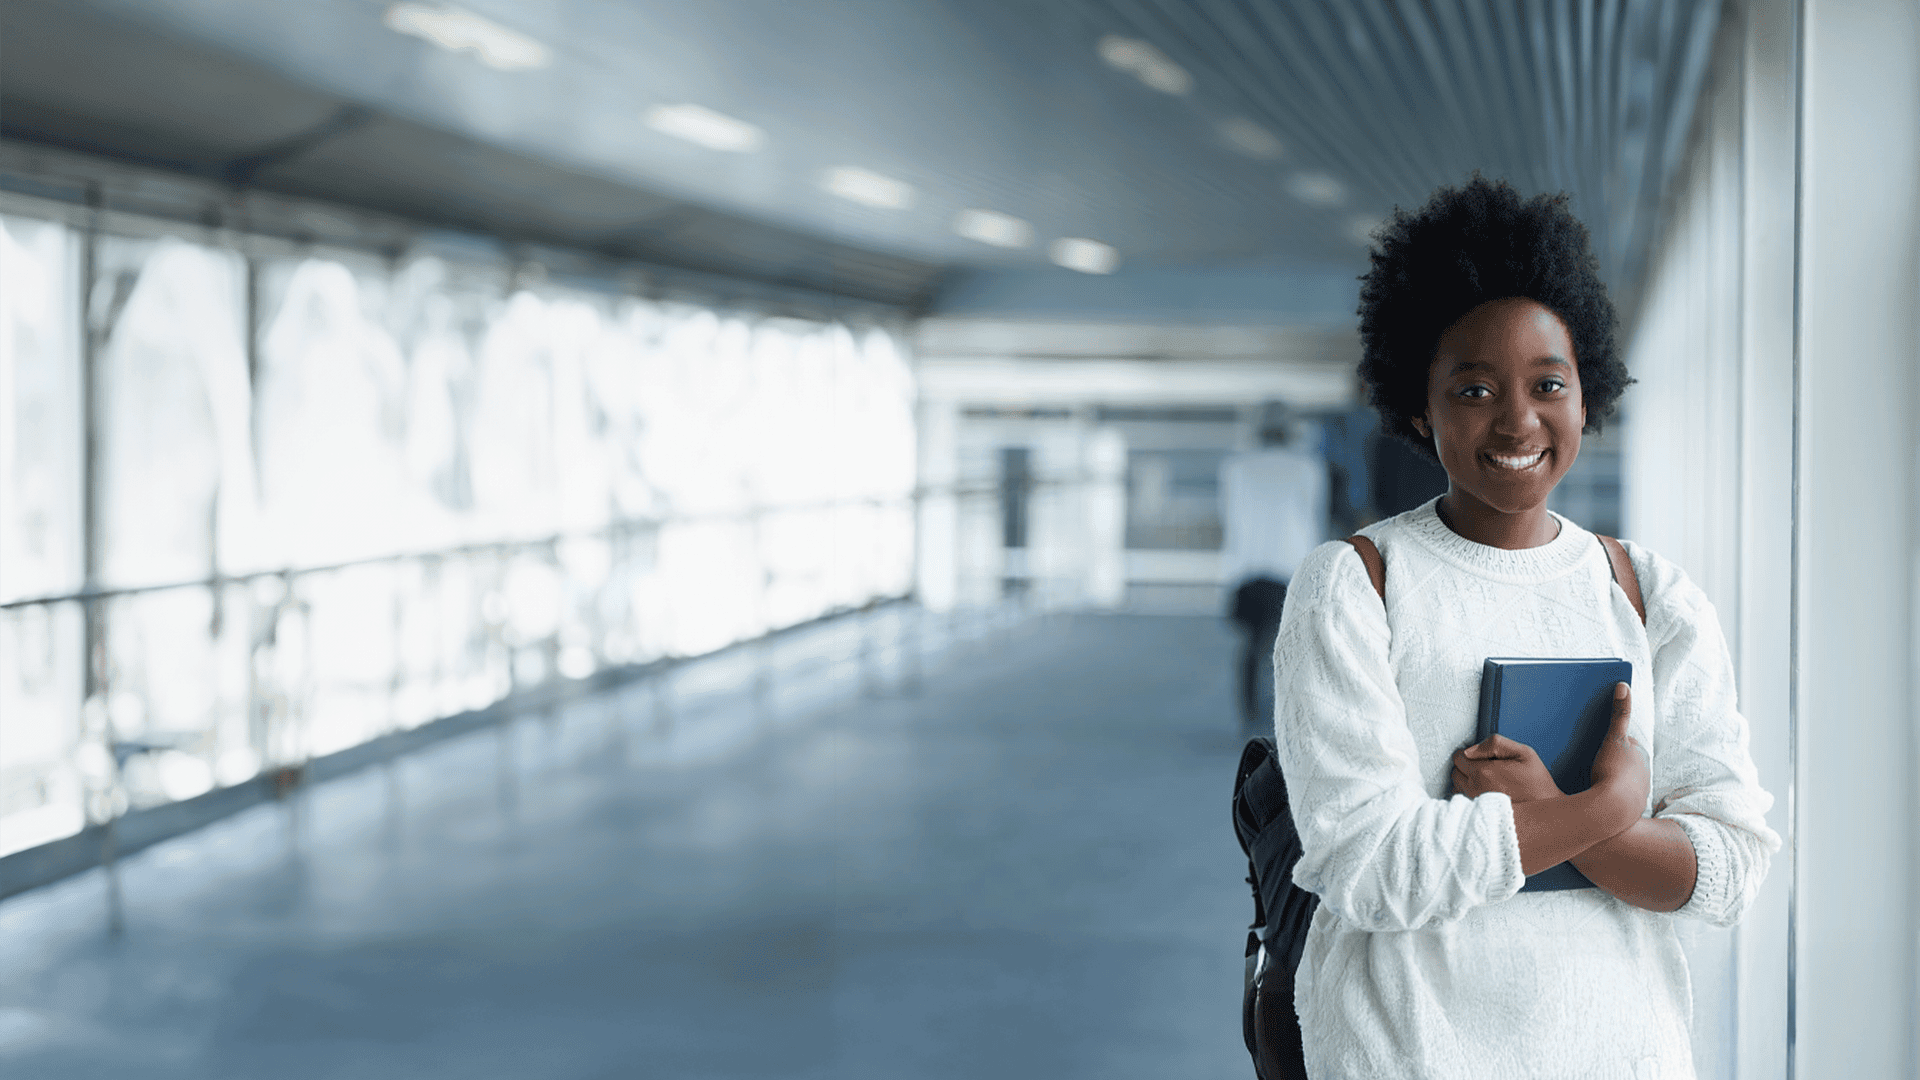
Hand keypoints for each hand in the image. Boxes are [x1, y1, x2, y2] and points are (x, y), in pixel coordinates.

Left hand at [1452, 734, 1562, 802]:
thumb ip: (1495, 744)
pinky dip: (1468, 794)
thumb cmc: (1537, 783)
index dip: (1469, 753)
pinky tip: (1485, 792)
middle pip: (1455, 772)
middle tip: (1485, 767)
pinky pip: (1463, 801)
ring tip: (1486, 781)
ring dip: (1466, 781)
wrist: (1545, 813)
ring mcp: (1474, 804)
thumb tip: (1470, 750)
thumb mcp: (1524, 753)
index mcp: (1482, 772)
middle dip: (1466, 767)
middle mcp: (1474, 789)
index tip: (1482, 756)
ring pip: (1457, 786)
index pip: (1458, 757)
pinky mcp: (1477, 814)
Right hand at [1589, 681, 1649, 813]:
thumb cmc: (1614, 773)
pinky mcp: (1628, 810)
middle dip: (1605, 758)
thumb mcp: (1615, 738)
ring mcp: (1637, 793)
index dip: (1605, 740)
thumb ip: (1620, 712)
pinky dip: (1603, 794)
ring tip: (1583, 778)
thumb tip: (1623, 686)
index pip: (1621, 742)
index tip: (1589, 740)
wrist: (1613, 811)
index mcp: (1641, 756)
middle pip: (1619, 760)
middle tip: (1584, 759)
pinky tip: (1589, 795)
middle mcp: (1644, 774)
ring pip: (1617, 779)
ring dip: (1604, 777)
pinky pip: (1613, 797)